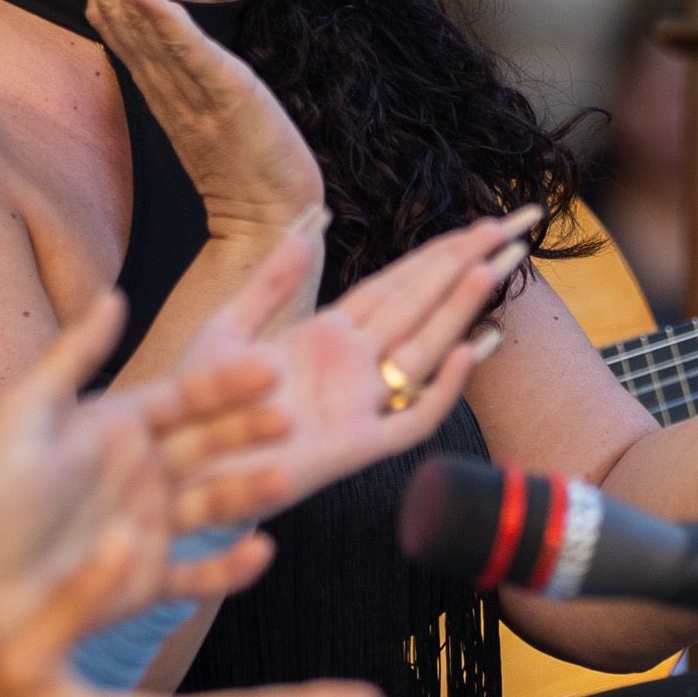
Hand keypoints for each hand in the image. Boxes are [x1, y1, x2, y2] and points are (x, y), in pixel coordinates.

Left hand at [0, 291, 296, 677]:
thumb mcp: (22, 414)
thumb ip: (70, 358)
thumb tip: (113, 293)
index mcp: (119, 427)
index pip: (184, 398)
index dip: (224, 383)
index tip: (266, 365)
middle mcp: (144, 473)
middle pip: (210, 446)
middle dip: (249, 432)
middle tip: (288, 420)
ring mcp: (150, 527)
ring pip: (215, 505)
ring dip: (250, 492)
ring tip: (282, 481)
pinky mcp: (147, 581)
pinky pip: (199, 575)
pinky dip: (230, 568)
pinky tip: (259, 553)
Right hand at [78, 0, 326, 263]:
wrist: (272, 224)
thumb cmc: (248, 170)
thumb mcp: (209, 109)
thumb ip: (186, 73)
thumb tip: (172, 41)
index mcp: (159, 81)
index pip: (118, 15)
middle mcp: (164, 81)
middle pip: (118, 6)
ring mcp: (189, 88)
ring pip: (142, 18)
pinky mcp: (222, 97)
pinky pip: (185, 53)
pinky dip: (160, 19)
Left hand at [173, 212, 536, 514]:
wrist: (184, 474)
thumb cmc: (203, 407)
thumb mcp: (229, 330)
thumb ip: (271, 280)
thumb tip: (308, 223)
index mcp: (329, 335)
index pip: (397, 283)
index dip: (439, 252)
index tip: (482, 223)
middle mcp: (354, 366)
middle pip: (421, 305)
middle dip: (465, 265)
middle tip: (514, 228)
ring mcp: (359, 405)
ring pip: (424, 349)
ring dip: (459, 309)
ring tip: (494, 267)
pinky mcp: (356, 448)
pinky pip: (410, 419)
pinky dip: (439, 390)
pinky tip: (465, 352)